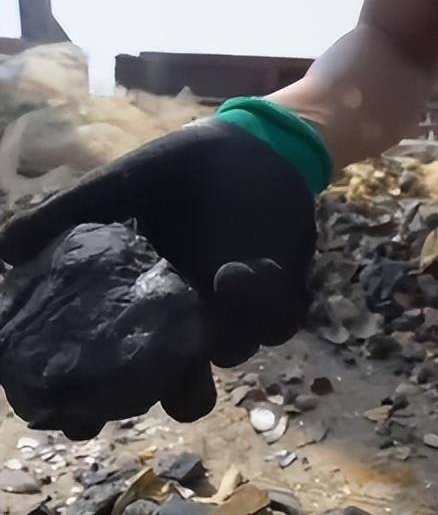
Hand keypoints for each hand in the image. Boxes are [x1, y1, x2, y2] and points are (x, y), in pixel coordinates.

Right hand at [0, 120, 316, 423]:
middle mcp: (195, 322)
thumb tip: (4, 251)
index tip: (80, 420)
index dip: (102, 407)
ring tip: (216, 277)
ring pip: (237, 353)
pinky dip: (266, 303)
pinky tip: (242, 268)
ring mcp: (240, 310)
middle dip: (179, 392)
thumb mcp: (116, 190)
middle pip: (189, 388)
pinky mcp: (282, 290)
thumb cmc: (174, 173)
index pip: (125, 377)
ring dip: (225, 337)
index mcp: (150, 310)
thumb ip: (65, 218)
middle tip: (161, 378)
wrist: (241, 144)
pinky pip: (283, 319)